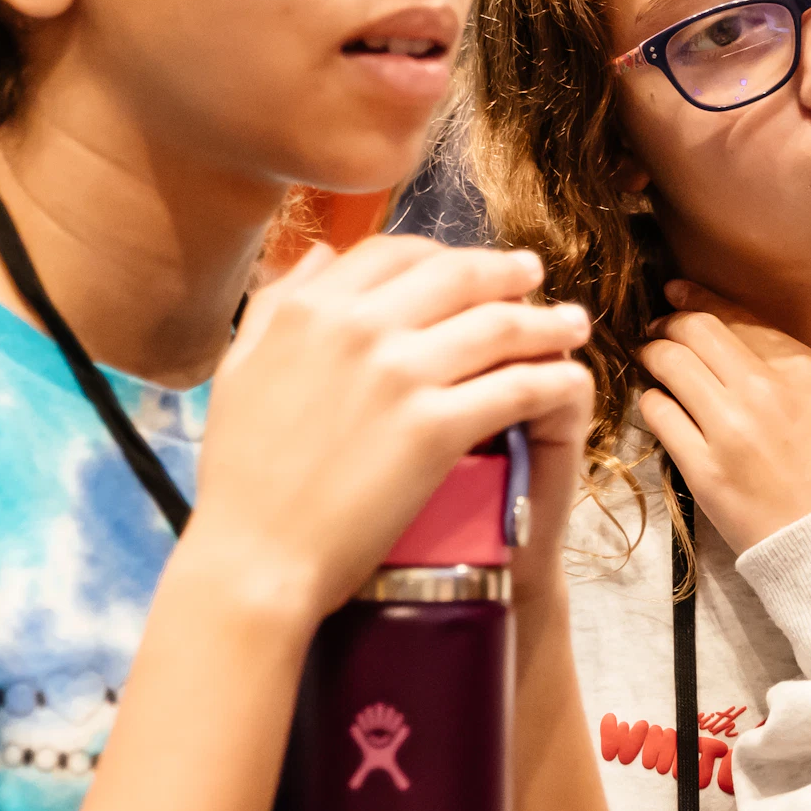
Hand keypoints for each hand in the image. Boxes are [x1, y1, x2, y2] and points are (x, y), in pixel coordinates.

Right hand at [188, 237, 593, 627]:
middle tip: (535, 276)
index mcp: (309, 308)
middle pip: (457, 275)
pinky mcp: (436, 428)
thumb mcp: (238, 369)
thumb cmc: (240, 478)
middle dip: (506, 272)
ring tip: (572, 325)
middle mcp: (357, 326)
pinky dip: (551, 378)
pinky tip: (570, 380)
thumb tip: (321, 255)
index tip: (467, 268)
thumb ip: (277, 303)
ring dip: (546, 321)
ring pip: (499, 325)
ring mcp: (400, 374)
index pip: (394, 252)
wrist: (255, 558)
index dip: (442, 254)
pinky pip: (515, 387)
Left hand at [635, 285, 810, 555]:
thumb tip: (728, 337)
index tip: (676, 292)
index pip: (736, 317)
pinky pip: (659, 414)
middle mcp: (764, 389)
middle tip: (657, 329)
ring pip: (669, 364)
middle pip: (695, 330)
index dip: (698, 299)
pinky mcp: (704, 469)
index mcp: (802, 368)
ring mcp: (730, 429)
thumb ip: (783, 366)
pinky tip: (659, 405)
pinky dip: (653, 402)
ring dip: (653, 357)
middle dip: (668, 323)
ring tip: (650, 362)